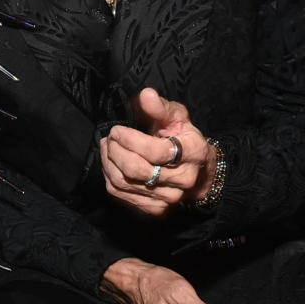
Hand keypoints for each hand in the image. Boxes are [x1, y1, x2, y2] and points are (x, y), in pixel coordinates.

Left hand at [100, 88, 214, 214]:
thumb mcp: (177, 117)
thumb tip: (146, 95)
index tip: (118, 130)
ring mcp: (169, 198)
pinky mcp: (154, 208)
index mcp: (194, 153)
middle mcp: (184, 180)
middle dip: (116, 151)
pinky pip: (120, 193)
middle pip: (138, 170)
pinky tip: (110, 162)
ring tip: (107, 147)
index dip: (131, 140)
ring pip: (125, 182)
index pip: (156, 152)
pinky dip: (109, 176)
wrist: (197, 172)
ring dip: (108, 162)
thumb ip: (160, 107)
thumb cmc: (182, 138)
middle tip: (110, 137)